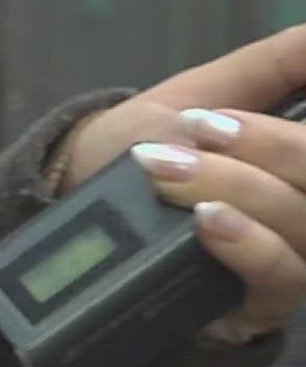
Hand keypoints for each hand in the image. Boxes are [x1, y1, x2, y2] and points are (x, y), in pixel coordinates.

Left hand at [57, 25, 305, 340]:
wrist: (81, 194)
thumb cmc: (156, 139)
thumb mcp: (210, 90)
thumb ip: (277, 64)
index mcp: (304, 163)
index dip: (294, 135)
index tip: (228, 110)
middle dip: (268, 146)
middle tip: (200, 126)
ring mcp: (297, 256)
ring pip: (300, 220)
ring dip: (235, 185)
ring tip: (167, 165)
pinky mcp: (265, 302)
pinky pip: (280, 276)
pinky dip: (245, 241)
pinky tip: (208, 218)